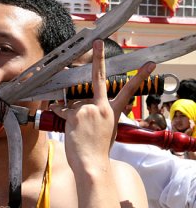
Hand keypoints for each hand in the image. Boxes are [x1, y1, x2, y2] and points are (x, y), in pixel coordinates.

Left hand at [50, 40, 155, 168]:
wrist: (92, 165)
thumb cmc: (98, 150)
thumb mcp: (106, 130)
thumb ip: (98, 115)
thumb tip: (84, 108)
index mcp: (113, 112)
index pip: (127, 90)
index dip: (138, 77)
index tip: (149, 64)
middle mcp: (102, 107)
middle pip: (98, 79)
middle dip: (98, 58)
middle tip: (99, 42)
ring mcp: (88, 110)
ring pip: (73, 102)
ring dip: (70, 111)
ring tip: (77, 130)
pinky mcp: (74, 115)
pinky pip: (61, 109)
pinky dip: (58, 113)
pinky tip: (62, 121)